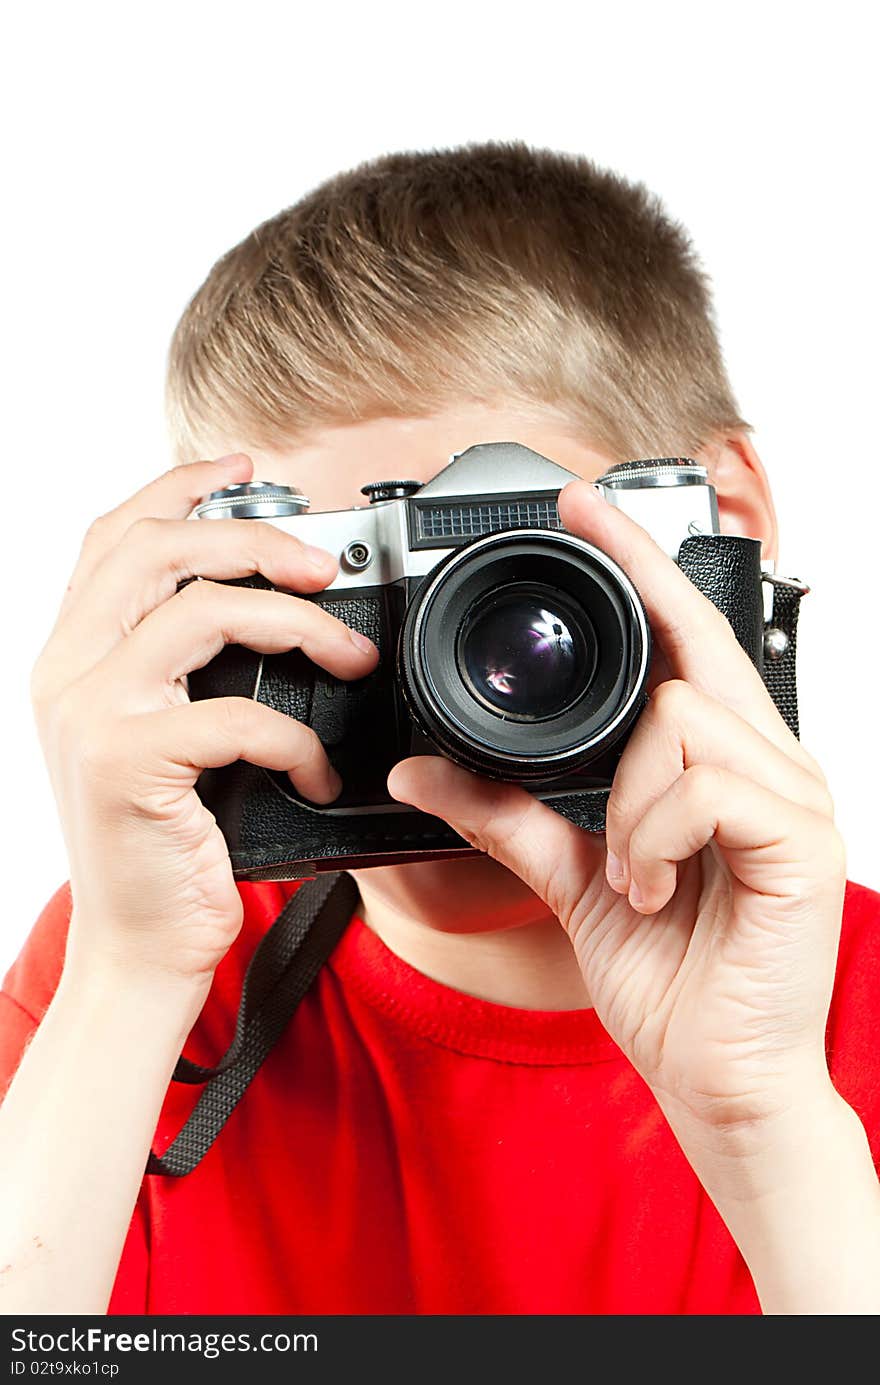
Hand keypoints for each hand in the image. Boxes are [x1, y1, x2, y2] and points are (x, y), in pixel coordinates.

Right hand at [31, 454, 377, 991]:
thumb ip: (189, 670)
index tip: (242, 467)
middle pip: (154, 549)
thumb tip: (274, 607)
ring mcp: (89, 714)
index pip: (116, 536)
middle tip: (323, 566)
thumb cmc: (167, 845)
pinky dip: (293, 738)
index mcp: (75, 655)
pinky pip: (232, 714)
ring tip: (351, 655)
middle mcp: (67, 672)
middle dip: (253, 540)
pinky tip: (314, 770)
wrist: (138, 948)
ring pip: (199, 613)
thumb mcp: (167, 740)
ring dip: (297, 624)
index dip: (178, 486)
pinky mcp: (125, 764)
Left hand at [388, 479, 844, 1138]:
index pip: (686, 636)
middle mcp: (767, 761)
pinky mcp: (802, 839)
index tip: (583, 509)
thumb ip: (508, 816)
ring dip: (628, 800)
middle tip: (587, 602)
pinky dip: (655, 834)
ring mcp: (794, 795)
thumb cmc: (669, 975)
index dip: (640, 566)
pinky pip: (707, 783)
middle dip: (635, 603)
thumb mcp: (572, 878)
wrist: (717, 1074)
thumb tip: (426, 769)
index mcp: (720, 762)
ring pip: (683, 716)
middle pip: (693, 649)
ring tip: (632, 871)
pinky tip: (654, 888)